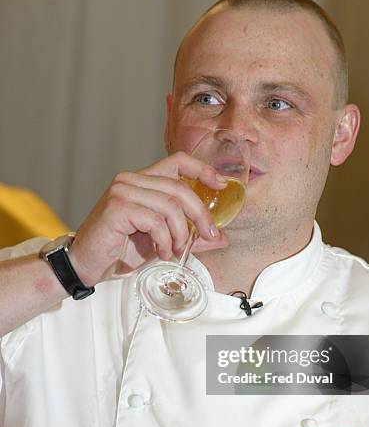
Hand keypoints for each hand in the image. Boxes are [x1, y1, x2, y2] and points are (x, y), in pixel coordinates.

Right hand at [69, 152, 228, 285]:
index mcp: (143, 180)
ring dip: (180, 234)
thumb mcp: (163, 241)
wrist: (89, 265)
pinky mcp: (117, 208)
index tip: (222, 185)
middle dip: (200, 215)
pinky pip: (155, 221)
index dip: (203, 170)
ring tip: (174, 251)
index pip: (178, 161)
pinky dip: (164, 240)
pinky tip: (160, 252)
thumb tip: (221, 237)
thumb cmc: (122, 250)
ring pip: (170, 206)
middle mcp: (131, 179)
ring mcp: (122, 191)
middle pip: (180, 188)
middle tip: (209, 236)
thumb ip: (190, 235)